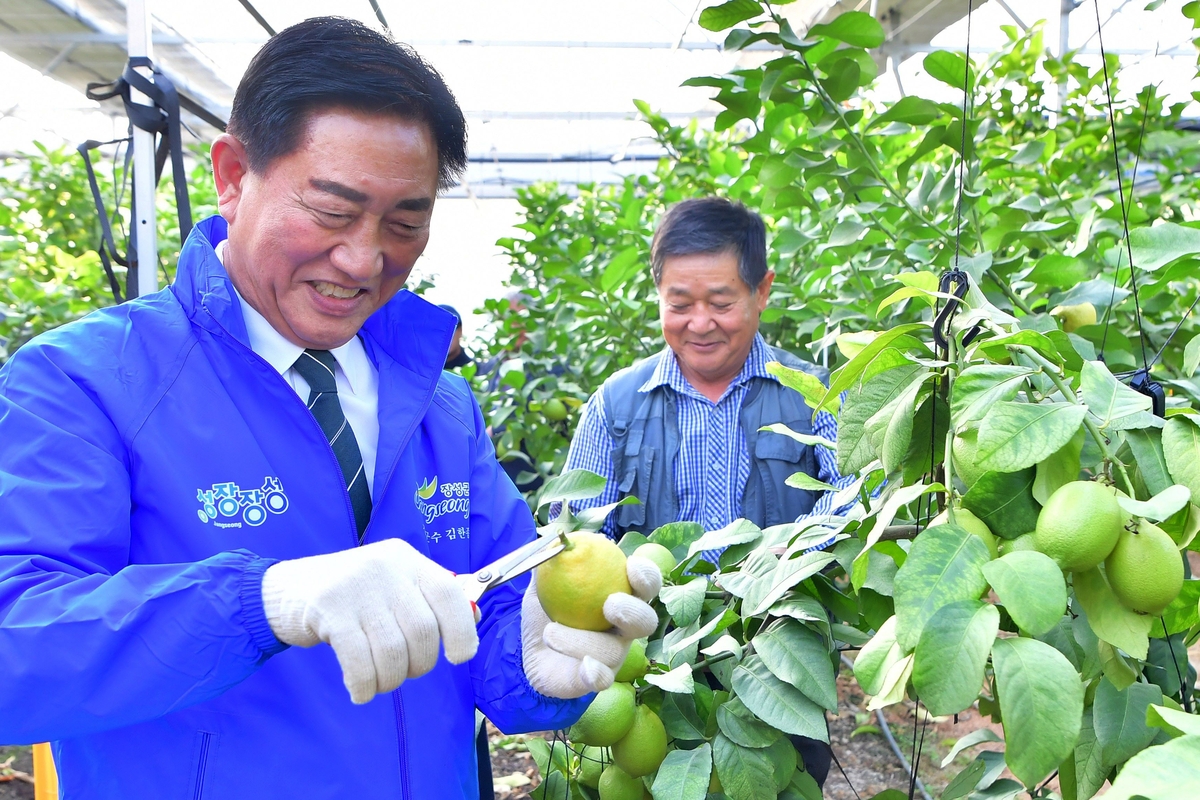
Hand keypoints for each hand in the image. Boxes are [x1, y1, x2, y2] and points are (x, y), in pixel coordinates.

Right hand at [261, 538, 477, 703]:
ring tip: (378, 682)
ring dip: (389, 680)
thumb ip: (430, 600)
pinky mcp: (328, 609)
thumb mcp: (393, 585)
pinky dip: (364, 685)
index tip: (459, 657)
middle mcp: (385, 567)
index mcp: (408, 560)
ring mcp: (356, 587)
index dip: (461, 630)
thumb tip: (473, 619)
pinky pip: (359, 661)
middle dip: (418, 665)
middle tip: (403, 672)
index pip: (449, 594)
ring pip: (392, 650)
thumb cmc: (352, 594)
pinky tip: (360, 691)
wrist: (285, 589)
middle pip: (422, 630)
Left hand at [521, 555, 660, 698]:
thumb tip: (560, 535)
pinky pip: (602, 680)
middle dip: (634, 611)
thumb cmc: (547, 608)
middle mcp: (623, 627)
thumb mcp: (545, 579)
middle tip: (610, 604)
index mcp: (620, 596)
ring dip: (581, 640)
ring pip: (614, 652)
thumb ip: (554, 559)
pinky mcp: (594, 680)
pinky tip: (584, 666)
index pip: (646, 584)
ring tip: (550, 631)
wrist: (527, 648)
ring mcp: (612, 656)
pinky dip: (595, 673)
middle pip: (646, 622)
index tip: (632, 566)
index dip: (647, 575)